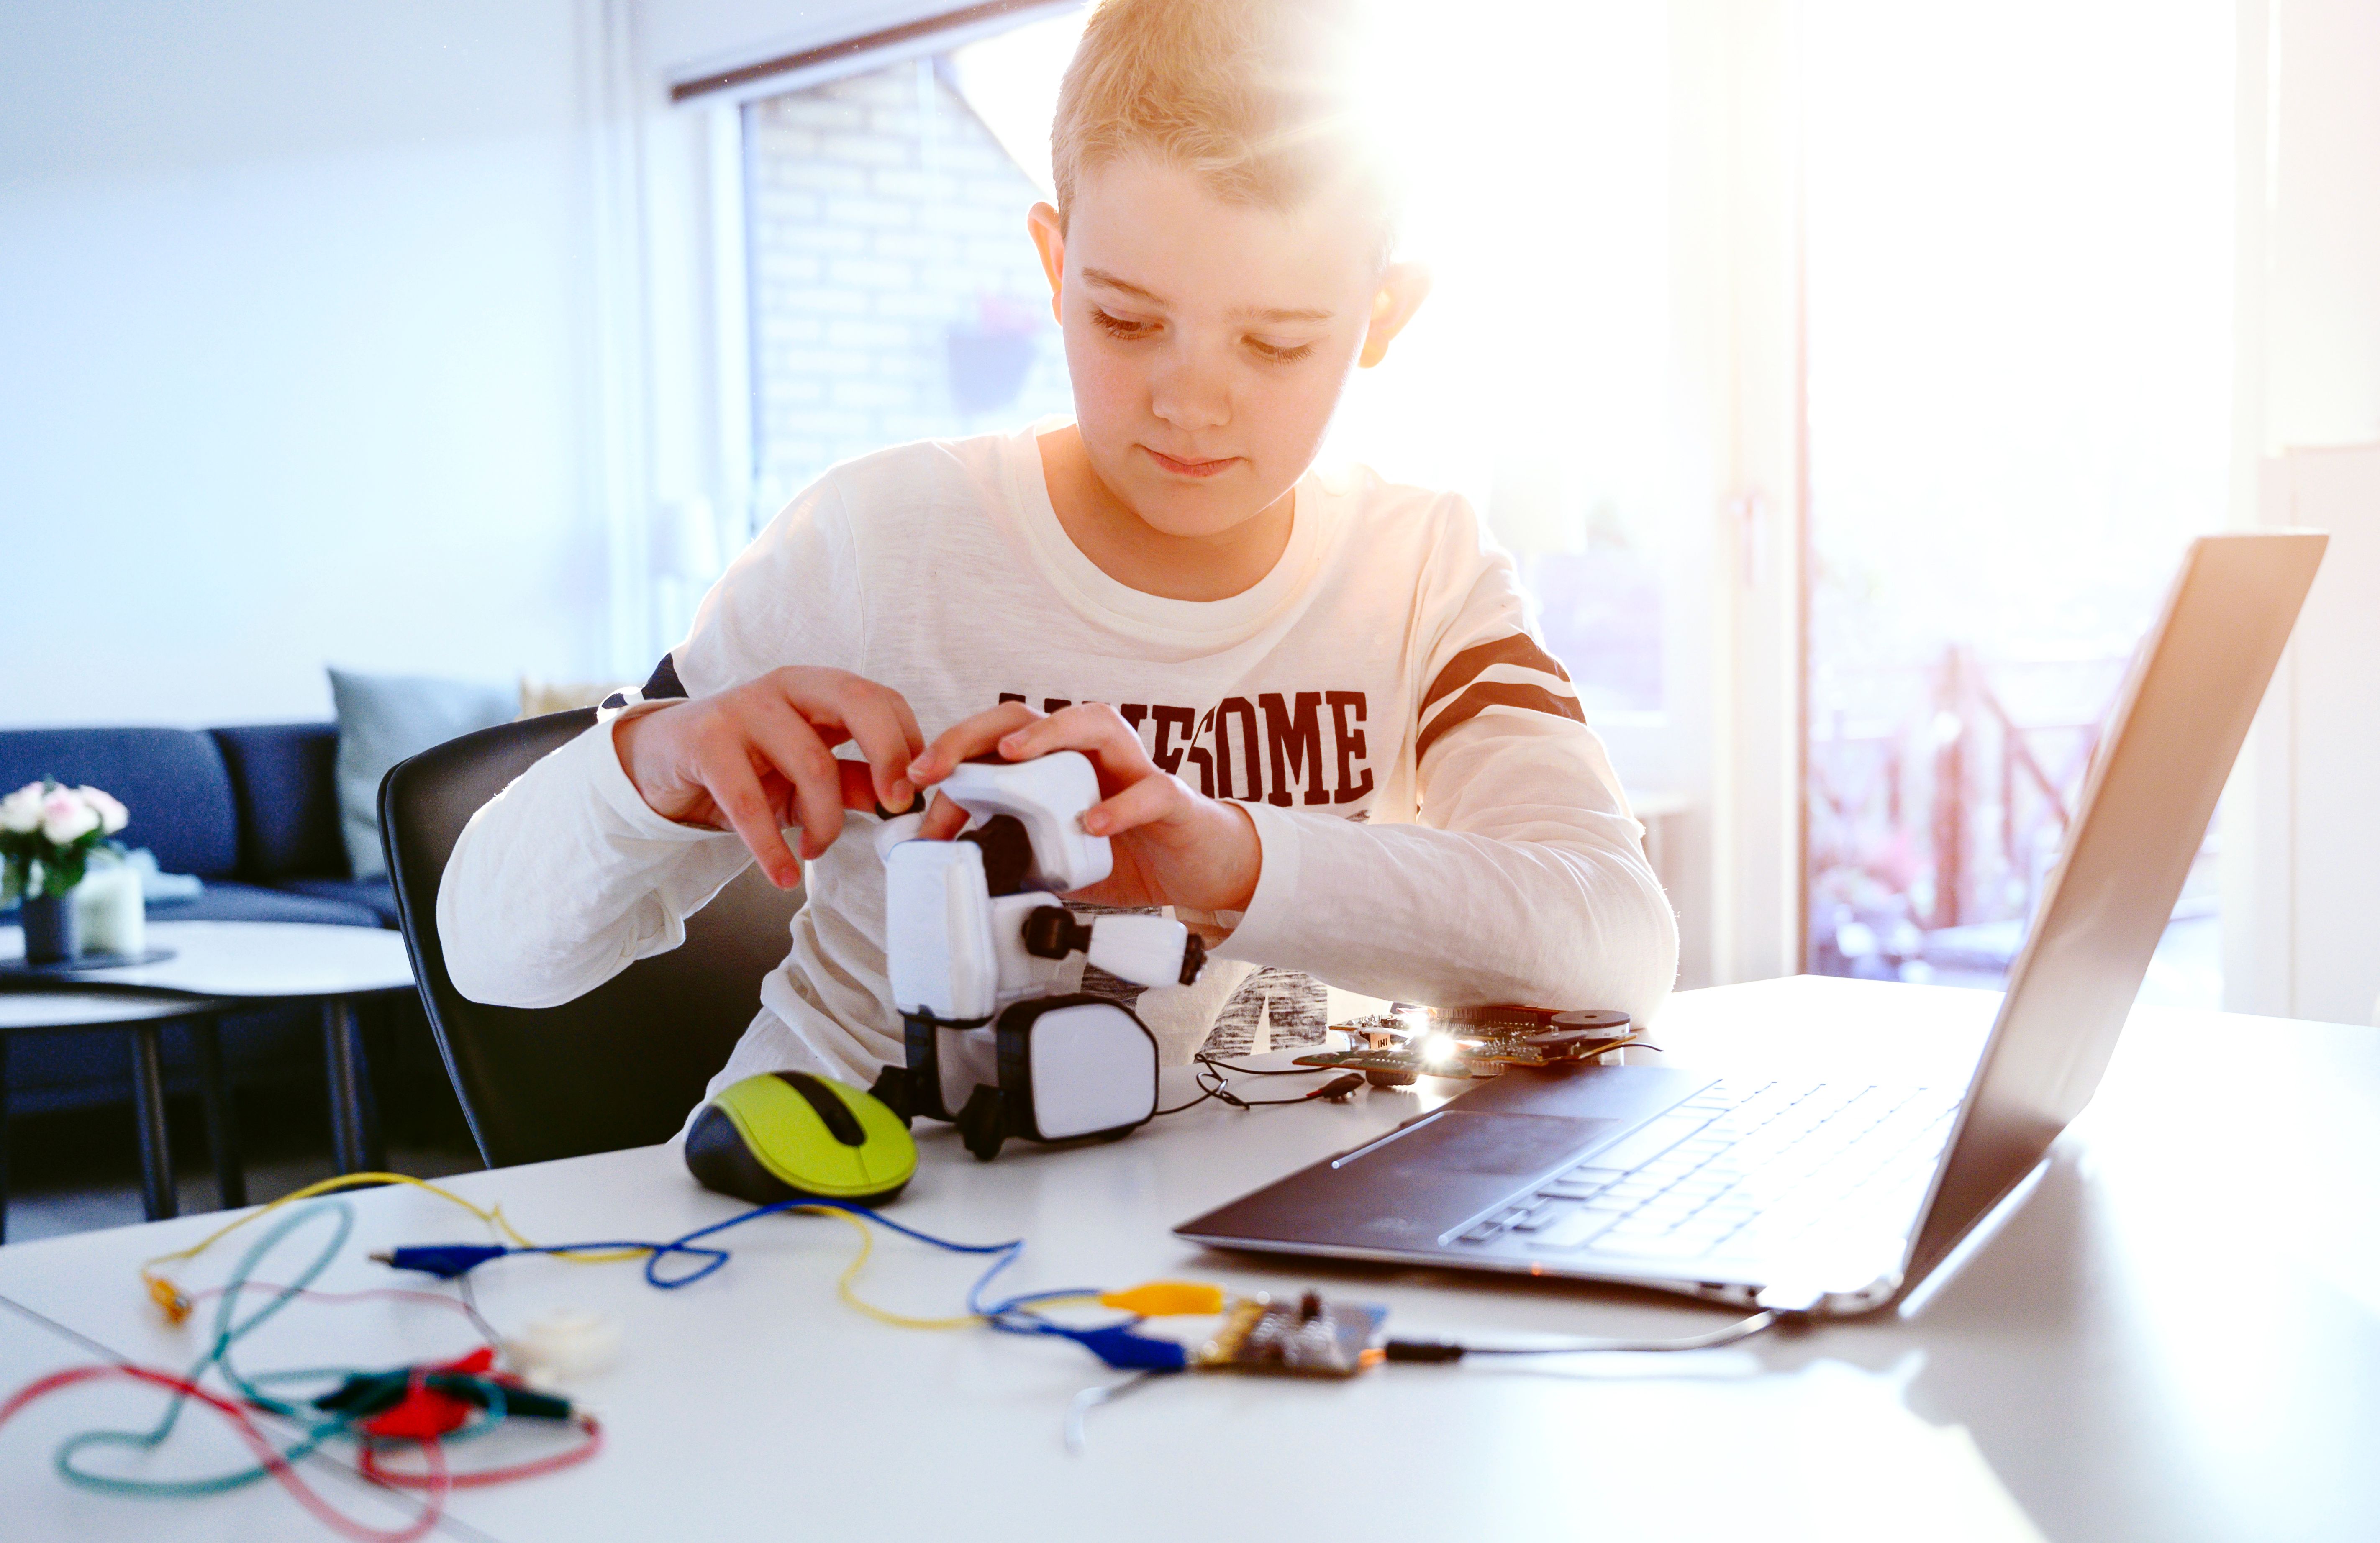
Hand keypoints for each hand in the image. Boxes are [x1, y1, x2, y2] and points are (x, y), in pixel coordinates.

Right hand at [613, 668, 924, 886]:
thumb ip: (852, 783)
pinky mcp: (705, 740)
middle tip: (897, 805)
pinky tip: (783, 875)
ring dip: (826, 821)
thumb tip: (905, 802)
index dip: (909, 741)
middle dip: (889, 755)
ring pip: (810, 762)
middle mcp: (785, 688)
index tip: (920, 790)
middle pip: (857, 703)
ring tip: (816, 850)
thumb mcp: (805, 776)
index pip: (881, 699)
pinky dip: (770, 847)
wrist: (663, 761)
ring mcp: (743, 708)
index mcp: (817, 688)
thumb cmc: (746, 765)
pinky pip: (748, 800)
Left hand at [907, 702, 1259, 915]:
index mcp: (1056, 763)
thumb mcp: (1053, 857)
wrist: (1198, 869)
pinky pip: (1150, 791)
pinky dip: (1119, 806)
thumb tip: (952, 859)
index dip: (952, 758)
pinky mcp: (1173, 799)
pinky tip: (1091, 825)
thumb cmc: (1126, 852)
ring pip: (1096, 722)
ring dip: (1048, 733)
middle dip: (975, 733)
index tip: (915, 787)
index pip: (996, 741)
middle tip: (936, 767)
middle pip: (1030, 714)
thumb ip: (1011, 849)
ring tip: (1010, 758)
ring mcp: (1135, 769)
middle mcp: (1092, 753)